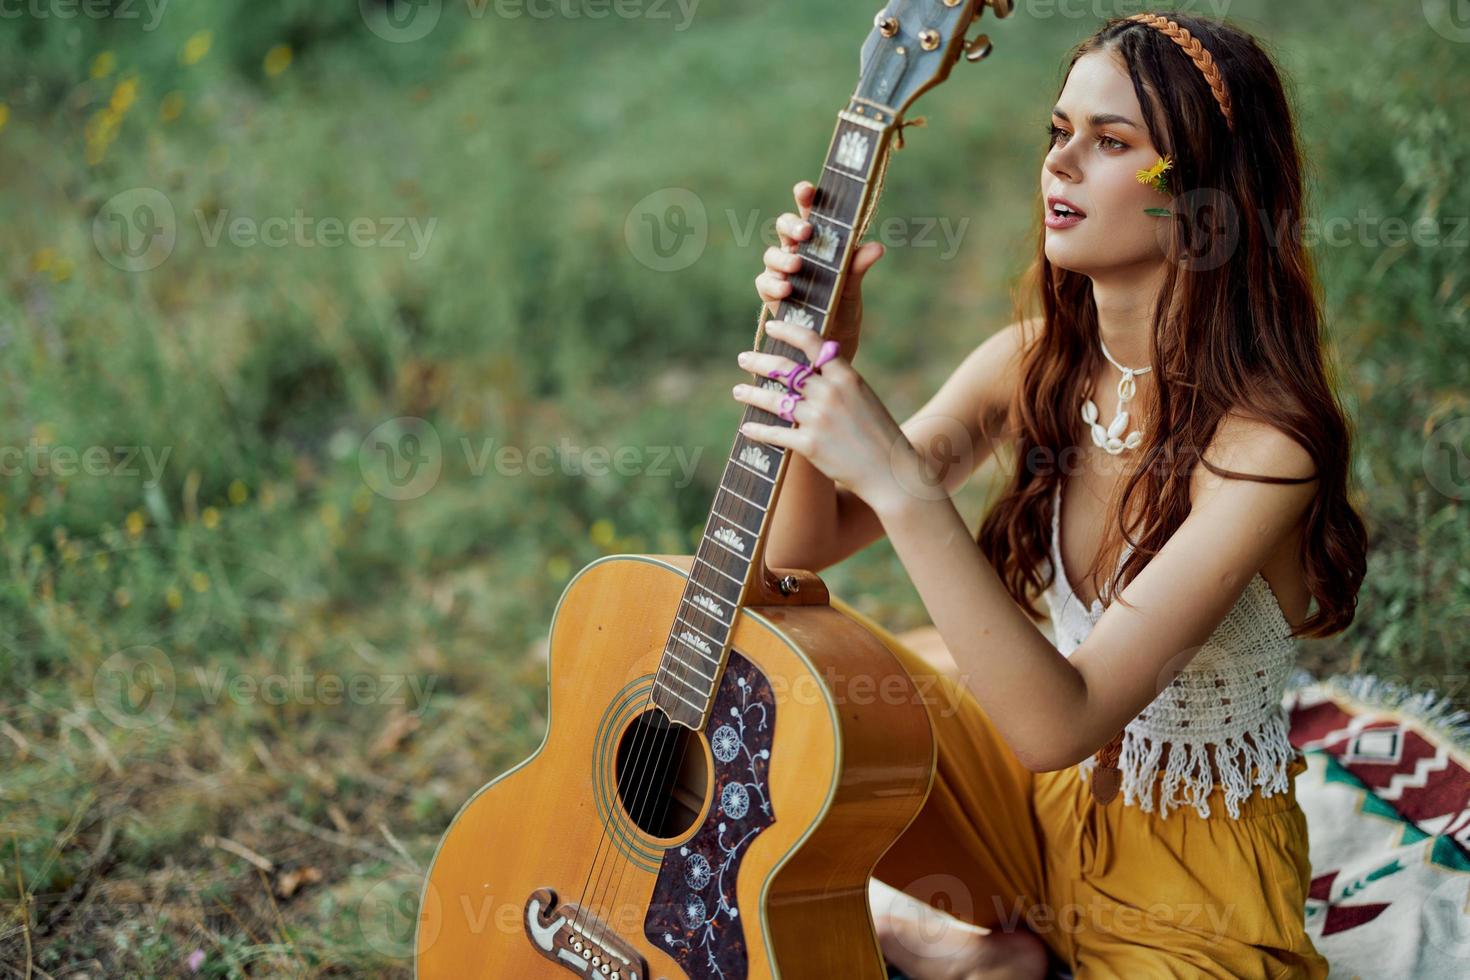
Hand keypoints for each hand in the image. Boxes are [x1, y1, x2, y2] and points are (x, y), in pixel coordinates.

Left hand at [733, 319, 923, 516]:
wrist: (891, 471)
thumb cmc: (879, 434)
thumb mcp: (863, 397)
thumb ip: (838, 381)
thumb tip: (811, 370)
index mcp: (846, 376)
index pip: (811, 342)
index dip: (787, 330)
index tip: (771, 327)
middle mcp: (829, 392)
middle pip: (784, 369)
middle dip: (759, 361)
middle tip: (743, 358)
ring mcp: (817, 418)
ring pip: (774, 400)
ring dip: (751, 393)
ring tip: (738, 390)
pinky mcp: (809, 444)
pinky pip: (775, 433)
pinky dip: (758, 430)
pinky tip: (747, 428)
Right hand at [755, 180, 884, 362]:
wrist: (832, 342)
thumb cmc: (843, 307)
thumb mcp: (853, 287)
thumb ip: (859, 266)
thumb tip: (877, 247)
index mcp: (817, 242)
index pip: (808, 213)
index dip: (805, 198)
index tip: (806, 189)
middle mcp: (795, 251)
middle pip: (784, 227)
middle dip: (792, 225)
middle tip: (806, 231)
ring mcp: (780, 272)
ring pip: (771, 254)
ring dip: (783, 257)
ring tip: (798, 265)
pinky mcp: (770, 293)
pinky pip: (764, 282)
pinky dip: (774, 283)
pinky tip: (788, 287)